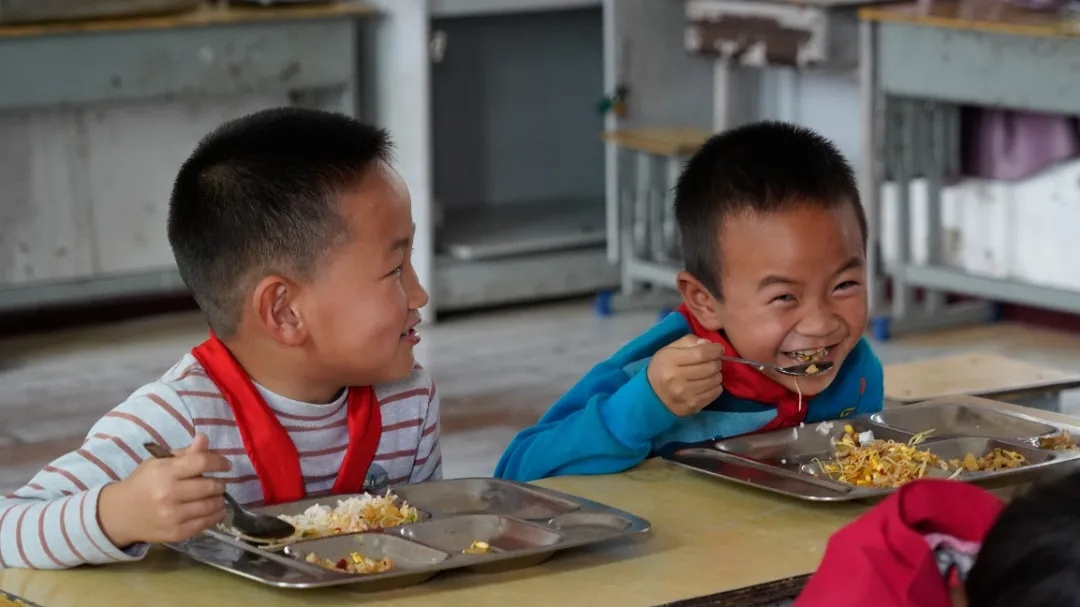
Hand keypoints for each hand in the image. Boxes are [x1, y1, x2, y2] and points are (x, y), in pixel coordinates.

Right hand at [98, 433, 230, 546]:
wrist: (120, 514)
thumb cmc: (143, 484)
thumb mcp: (158, 463)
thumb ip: (185, 453)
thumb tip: (205, 438)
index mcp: (165, 472)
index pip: (202, 462)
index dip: (219, 462)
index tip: (226, 464)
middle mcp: (170, 494)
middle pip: (211, 486)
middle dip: (219, 483)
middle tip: (217, 483)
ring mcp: (173, 516)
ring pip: (212, 505)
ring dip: (219, 499)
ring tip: (215, 496)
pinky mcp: (177, 533)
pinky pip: (206, 523)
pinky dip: (216, 515)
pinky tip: (214, 509)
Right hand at [647, 335, 725, 416]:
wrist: (651, 395)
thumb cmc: (663, 367)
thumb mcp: (670, 349)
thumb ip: (690, 342)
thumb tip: (709, 344)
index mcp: (670, 361)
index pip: (701, 353)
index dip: (715, 350)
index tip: (718, 349)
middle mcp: (677, 379)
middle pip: (711, 367)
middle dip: (717, 362)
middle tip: (713, 361)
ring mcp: (685, 395)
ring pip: (715, 381)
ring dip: (716, 374)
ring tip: (709, 373)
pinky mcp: (692, 406)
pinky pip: (715, 393)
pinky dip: (715, 387)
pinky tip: (707, 384)